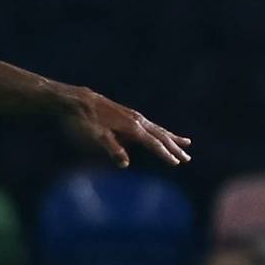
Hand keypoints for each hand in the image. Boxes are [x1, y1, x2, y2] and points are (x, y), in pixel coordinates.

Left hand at [63, 88, 191, 167]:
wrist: (77, 101)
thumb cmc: (84, 121)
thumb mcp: (96, 137)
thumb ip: (112, 149)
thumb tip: (125, 164)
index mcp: (132, 128)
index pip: (154, 144)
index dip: (165, 155)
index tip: (177, 163)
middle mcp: (137, 120)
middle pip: (161, 136)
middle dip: (174, 147)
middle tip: (188, 158)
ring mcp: (133, 116)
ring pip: (157, 129)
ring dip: (171, 137)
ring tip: (186, 142)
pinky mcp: (128, 114)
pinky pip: (149, 125)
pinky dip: (159, 131)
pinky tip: (159, 133)